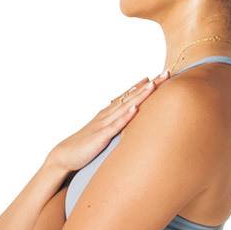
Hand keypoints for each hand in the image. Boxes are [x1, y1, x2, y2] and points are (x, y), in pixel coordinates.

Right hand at [45, 71, 170, 173]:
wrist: (65, 156)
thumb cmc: (84, 145)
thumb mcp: (103, 133)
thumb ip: (115, 126)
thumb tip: (128, 123)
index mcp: (108, 113)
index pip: (128, 95)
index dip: (143, 85)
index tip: (159, 76)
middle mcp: (107, 114)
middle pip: (131, 96)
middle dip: (148, 85)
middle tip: (165, 73)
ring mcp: (104, 124)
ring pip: (125, 107)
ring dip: (139, 96)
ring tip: (152, 84)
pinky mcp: (100, 137)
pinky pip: (115, 126)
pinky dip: (125, 117)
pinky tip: (135, 109)